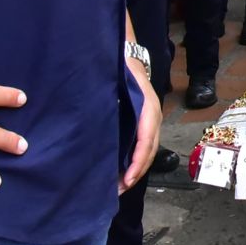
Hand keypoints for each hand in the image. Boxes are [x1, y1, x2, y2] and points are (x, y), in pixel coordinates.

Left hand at [120, 56, 161, 191]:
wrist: (125, 54)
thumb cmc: (118, 66)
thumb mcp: (115, 80)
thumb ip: (108, 100)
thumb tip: (93, 123)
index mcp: (147, 106)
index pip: (146, 139)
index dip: (137, 161)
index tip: (125, 180)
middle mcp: (152, 115)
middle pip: (150, 150)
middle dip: (136, 172)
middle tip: (118, 191)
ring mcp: (149, 119)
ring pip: (148, 150)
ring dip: (136, 170)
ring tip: (118, 187)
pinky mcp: (143, 122)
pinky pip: (143, 144)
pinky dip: (134, 161)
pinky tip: (121, 171)